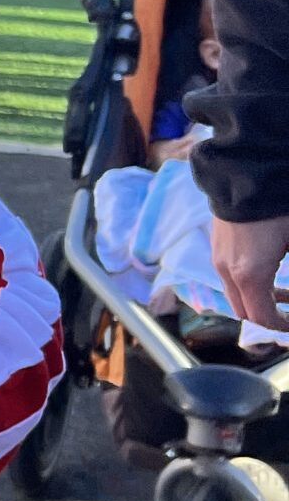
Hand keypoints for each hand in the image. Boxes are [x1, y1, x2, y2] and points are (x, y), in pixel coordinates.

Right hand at [212, 213, 288, 328]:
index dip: (282, 326)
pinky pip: (230, 276)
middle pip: (244, 310)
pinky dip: (248, 283)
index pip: (262, 317)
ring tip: (282, 291)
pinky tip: (267, 268)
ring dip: (258, 298)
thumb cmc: (277, 209)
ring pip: (236, 294)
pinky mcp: (218, 245)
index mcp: (250, 275)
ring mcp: (219, 258)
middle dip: (268, 316)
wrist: (245, 173)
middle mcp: (228, 271)